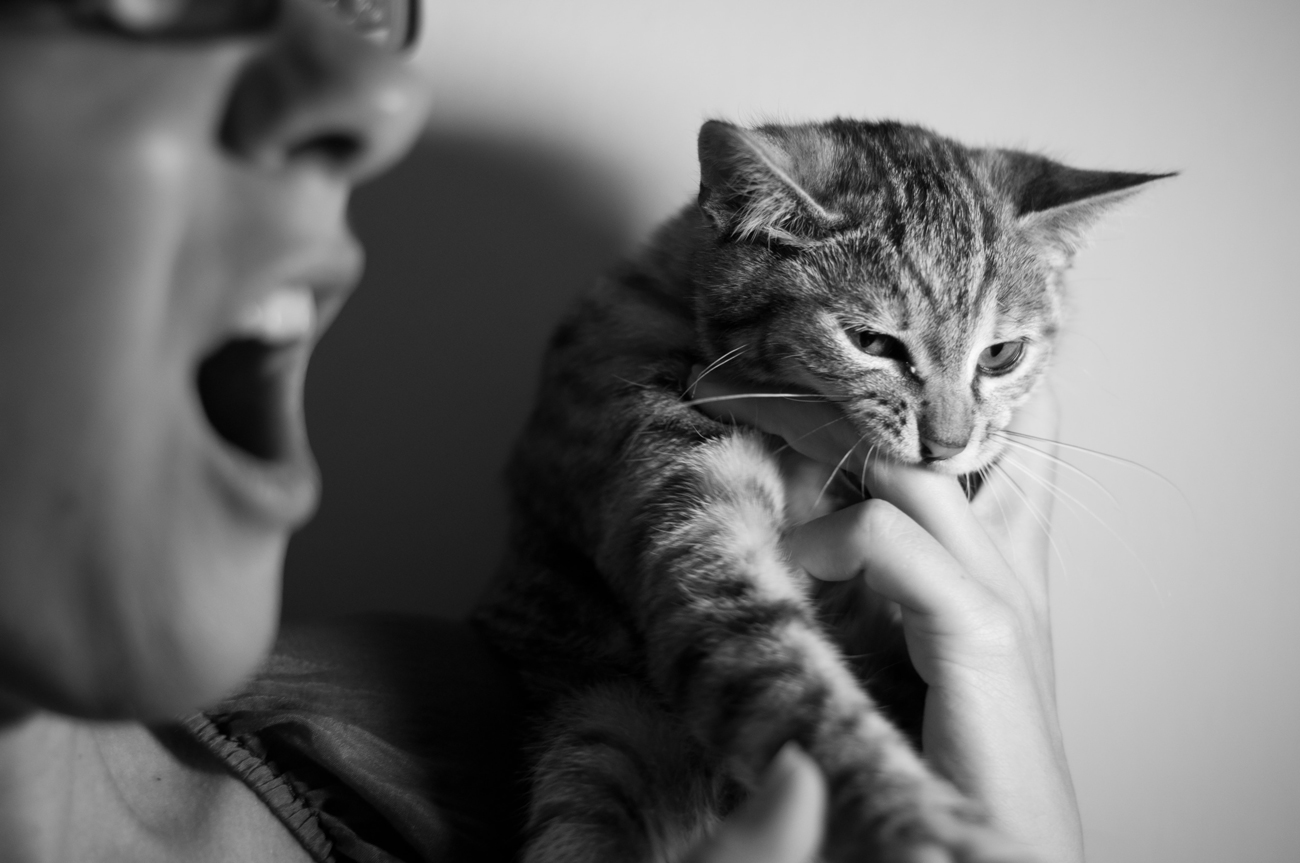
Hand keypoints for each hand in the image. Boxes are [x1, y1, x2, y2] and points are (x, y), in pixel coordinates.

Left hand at [689, 372, 1083, 862]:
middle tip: (755, 377)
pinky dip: (825, 539)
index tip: (808, 364)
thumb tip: (791, 517)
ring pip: (911, 465)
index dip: (906, 387)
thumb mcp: (904, 640)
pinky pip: (886, 538)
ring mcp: (1000, 586)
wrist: (1002, 842)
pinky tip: (791, 564)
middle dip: (841, 397)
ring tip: (759, 448)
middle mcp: (1006, 555)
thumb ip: (869, 576)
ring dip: (822, 445)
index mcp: (994, 553)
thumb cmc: (945, 750)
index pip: (986, 429)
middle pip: (942, 425)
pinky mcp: (984, 632)